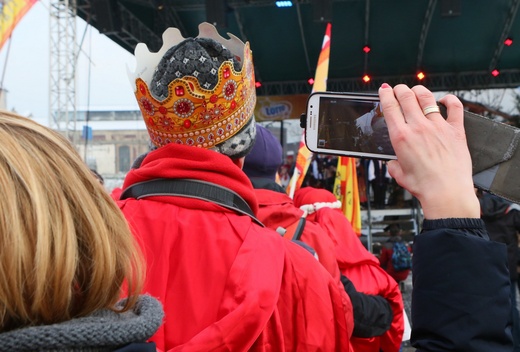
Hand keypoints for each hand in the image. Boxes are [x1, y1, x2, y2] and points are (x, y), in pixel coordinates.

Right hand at [378, 84, 479, 218]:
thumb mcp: (399, 175)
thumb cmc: (423, 186)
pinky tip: (445, 100)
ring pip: (427, 98)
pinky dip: (449, 100)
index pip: (390, 107)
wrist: (446, 192)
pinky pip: (454, 107)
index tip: (384, 90)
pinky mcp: (455, 130)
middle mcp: (418, 128)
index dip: (385, 95)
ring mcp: (438, 127)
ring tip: (416, 90)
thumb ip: (393, 165)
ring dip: (419, 90)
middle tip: (398, 88)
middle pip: (407, 97)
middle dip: (400, 89)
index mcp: (401, 137)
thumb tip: (393, 163)